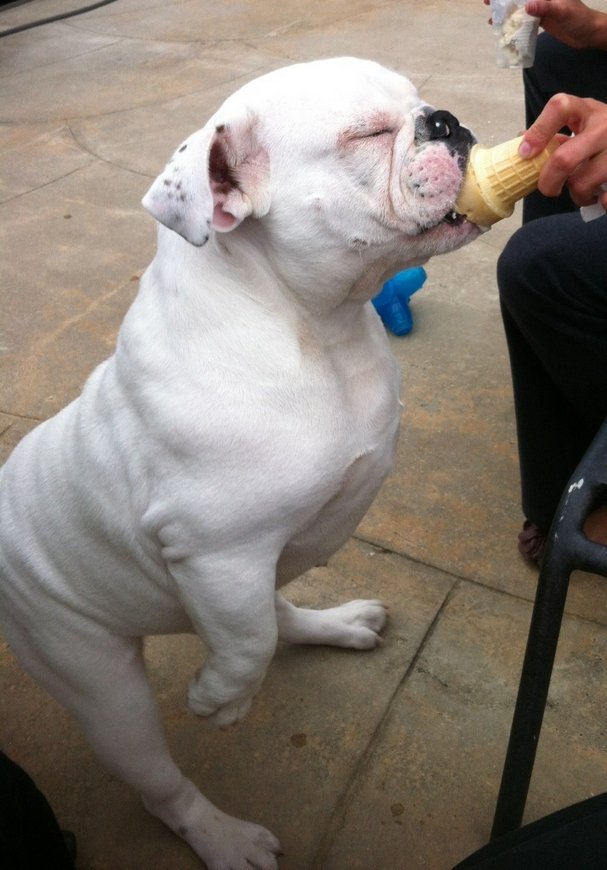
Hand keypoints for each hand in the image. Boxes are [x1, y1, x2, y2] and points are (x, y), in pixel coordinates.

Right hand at [482, 0, 606, 47]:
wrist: (587, 33)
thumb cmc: (578, 18)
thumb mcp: (561, 11)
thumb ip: (544, 7)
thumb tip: (526, 6)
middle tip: (486, 3)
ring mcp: (540, 6)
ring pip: (519, 6)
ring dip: (505, 11)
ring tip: (491, 19)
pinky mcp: (540, 18)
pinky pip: (523, 18)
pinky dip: (513, 22)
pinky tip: (503, 28)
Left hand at [520, 93, 606, 207]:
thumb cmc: (602, 133)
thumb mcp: (582, 122)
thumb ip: (554, 133)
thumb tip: (521, 147)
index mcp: (587, 110)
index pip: (560, 107)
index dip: (538, 131)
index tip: (525, 154)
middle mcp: (604, 125)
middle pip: (564, 160)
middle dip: (548, 182)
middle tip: (548, 189)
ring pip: (581, 184)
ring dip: (577, 195)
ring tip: (583, 190)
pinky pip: (604, 199)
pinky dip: (598, 202)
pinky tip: (601, 194)